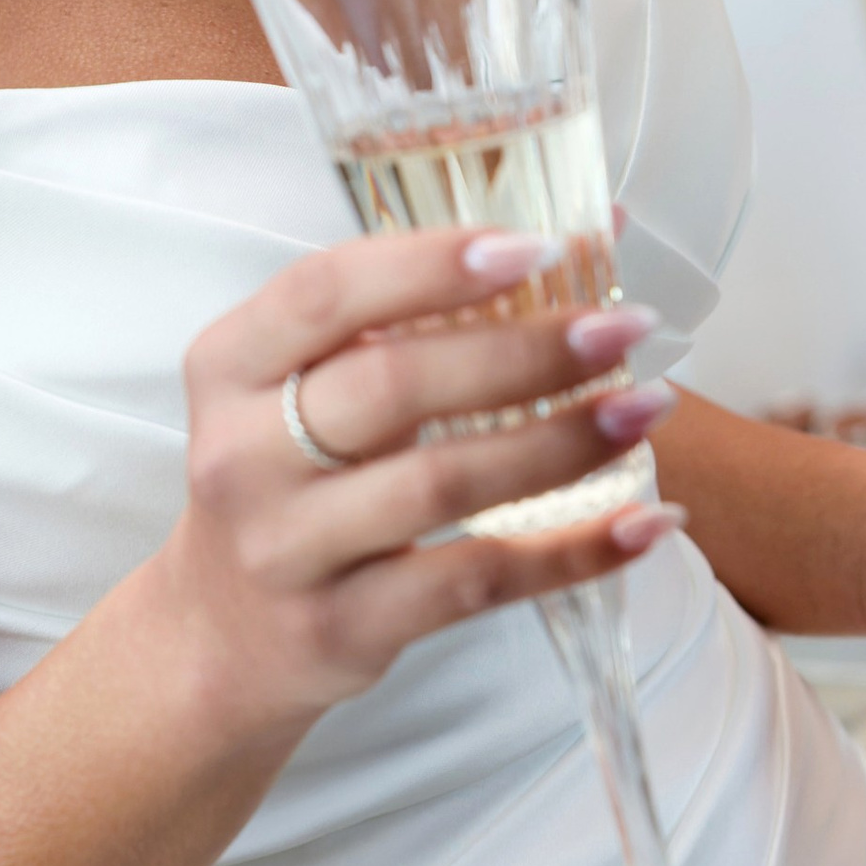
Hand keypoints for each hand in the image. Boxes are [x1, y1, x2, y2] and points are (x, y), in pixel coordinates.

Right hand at [165, 228, 680, 748]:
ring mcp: (287, 550)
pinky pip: (475, 583)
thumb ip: (416, 310)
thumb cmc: (289, 476)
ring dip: (560, 442)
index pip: (326, 291)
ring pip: (441, 484)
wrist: (220, 636)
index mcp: (231, 364)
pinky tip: (646, 523)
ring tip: (646, 406)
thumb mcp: (306, 385)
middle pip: (394, 385)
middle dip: (525, 350)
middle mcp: (244, 454)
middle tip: (623, 327)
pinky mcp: (341, 629)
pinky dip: (571, 552)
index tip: (538, 247)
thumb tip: (589, 229)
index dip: (433, 263)